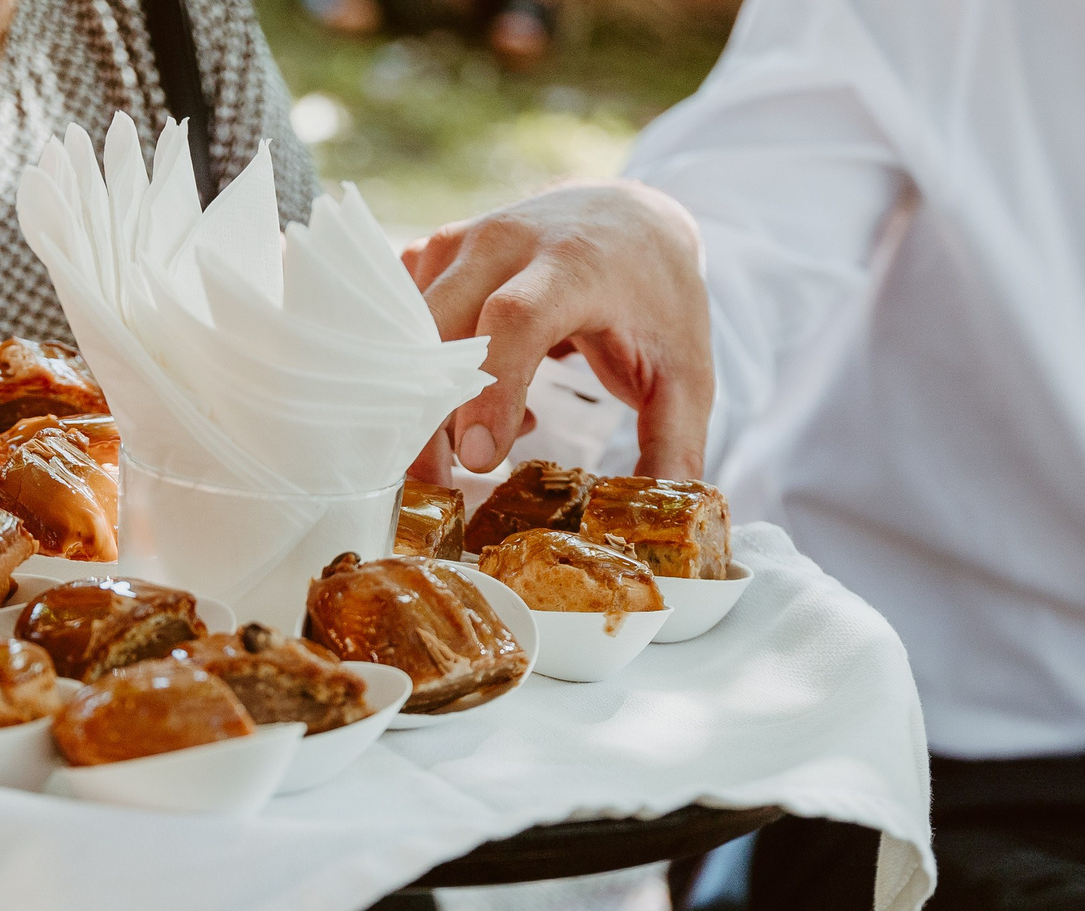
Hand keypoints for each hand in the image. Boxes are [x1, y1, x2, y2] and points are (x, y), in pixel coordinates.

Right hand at [403, 181, 712, 479]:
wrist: (629, 216)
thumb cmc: (657, 299)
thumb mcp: (685, 373)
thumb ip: (676, 447)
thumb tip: (667, 520)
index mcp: (575, 264)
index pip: (515, 319)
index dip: (490, 389)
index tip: (479, 460)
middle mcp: (506, 242)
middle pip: (441, 330)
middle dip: (429, 415)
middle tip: (444, 486)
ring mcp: (460, 244)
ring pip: (408, 331)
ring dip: (424, 399)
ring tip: (480, 438)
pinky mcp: (432, 255)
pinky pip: (400, 321)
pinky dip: (417, 371)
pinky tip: (468, 397)